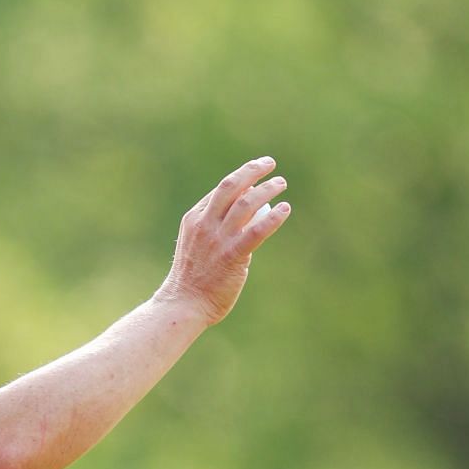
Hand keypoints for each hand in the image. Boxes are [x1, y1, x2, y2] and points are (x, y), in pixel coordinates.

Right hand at [157, 156, 289, 327]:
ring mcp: (218, 239)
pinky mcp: (232, 255)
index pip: (219, 191)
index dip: (240, 178)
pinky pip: (257, 230)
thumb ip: (214, 230)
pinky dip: (274, 217)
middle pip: (230, 186)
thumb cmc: (192, 280)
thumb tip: (242, 217)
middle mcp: (204, 224)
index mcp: (193, 220)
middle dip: (251, 170)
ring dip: (266, 189)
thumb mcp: (195, 246)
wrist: (183, 304)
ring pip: (246, 203)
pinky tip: (285, 209)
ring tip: (280, 184)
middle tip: (269, 164)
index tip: (255, 176)